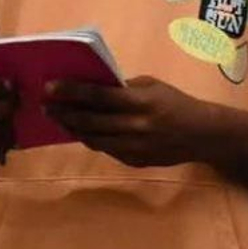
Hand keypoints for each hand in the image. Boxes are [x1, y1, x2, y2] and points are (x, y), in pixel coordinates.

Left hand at [42, 75, 216, 166]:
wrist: (202, 135)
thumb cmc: (176, 103)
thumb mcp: (153, 86)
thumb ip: (124, 88)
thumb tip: (93, 86)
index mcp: (140, 103)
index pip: (98, 96)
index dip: (71, 91)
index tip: (50, 87)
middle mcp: (135, 127)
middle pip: (90, 121)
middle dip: (64, 112)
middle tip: (45, 105)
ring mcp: (134, 147)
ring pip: (93, 139)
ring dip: (72, 128)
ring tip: (59, 118)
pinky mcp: (134, 161)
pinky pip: (105, 149)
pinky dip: (90, 139)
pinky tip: (81, 131)